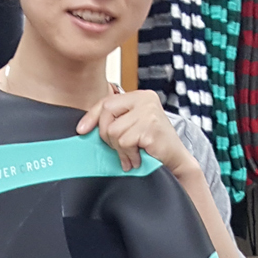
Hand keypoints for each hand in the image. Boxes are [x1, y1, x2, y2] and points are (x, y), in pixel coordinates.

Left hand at [76, 89, 190, 173]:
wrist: (176, 161)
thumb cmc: (153, 146)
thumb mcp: (132, 127)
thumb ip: (115, 121)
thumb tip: (84, 127)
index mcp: (139, 96)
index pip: (107, 101)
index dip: (91, 116)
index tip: (81, 130)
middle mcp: (145, 99)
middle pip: (106, 113)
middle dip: (107, 136)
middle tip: (121, 148)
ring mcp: (148, 111)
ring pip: (113, 131)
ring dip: (120, 149)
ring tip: (132, 155)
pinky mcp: (150, 126)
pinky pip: (124, 142)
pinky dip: (128, 154)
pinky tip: (138, 157)